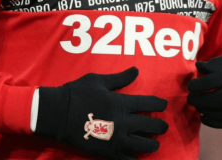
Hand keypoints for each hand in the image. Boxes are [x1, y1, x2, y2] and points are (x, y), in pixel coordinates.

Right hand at [35, 67, 167, 159]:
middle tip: (162, 127)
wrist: (57, 114)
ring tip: (154, 143)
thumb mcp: (98, 81)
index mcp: (121, 103)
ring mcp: (116, 139)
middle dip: (160, 126)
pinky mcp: (108, 152)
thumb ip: (119, 78)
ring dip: (152, 144)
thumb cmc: (77, 93)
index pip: (149, 104)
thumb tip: (136, 70)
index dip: (160, 104)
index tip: (164, 105)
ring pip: (144, 145)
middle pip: (151, 126)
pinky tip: (138, 158)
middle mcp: (123, 122)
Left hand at [187, 54, 221, 128]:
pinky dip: (214, 122)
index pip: (220, 78)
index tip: (191, 85)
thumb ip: (215, 63)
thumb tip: (198, 66)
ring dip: (206, 110)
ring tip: (197, 105)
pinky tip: (204, 116)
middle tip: (191, 98)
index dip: (202, 83)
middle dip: (202, 99)